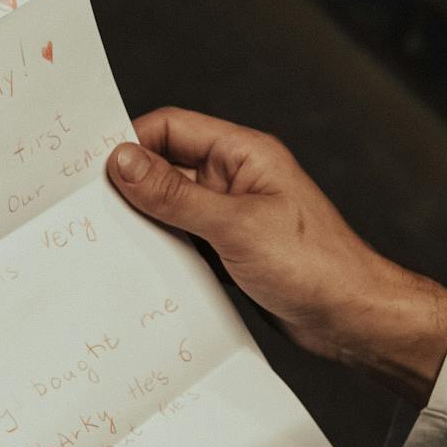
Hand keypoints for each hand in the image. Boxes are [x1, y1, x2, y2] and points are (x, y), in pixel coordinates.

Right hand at [108, 108, 446, 405]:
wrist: (353, 318)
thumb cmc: (315, 265)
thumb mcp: (235, 225)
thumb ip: (175, 195)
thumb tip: (124, 162)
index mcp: (244, 155)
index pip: (172, 128)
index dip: (132, 144)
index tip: (95, 171)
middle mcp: (237, 180)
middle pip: (167, 168)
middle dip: (133, 187)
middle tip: (92, 211)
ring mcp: (234, 218)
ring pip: (173, 210)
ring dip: (148, 225)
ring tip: (113, 243)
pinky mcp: (232, 253)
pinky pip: (186, 243)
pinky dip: (166, 253)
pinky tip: (145, 270)